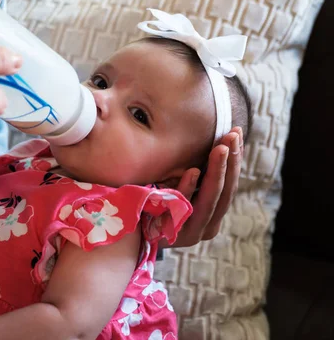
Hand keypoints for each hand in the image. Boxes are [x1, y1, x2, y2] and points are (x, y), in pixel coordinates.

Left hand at [166, 127, 243, 247]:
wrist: (132, 235)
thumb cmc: (158, 210)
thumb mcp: (181, 193)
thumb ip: (197, 179)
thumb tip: (211, 144)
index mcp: (213, 215)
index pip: (230, 185)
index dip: (235, 160)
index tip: (236, 133)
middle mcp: (208, 226)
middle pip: (225, 192)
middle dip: (230, 162)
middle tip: (232, 135)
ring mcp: (192, 232)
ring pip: (210, 200)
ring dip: (216, 172)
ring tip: (220, 148)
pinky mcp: (174, 233)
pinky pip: (183, 208)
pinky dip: (188, 189)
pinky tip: (192, 171)